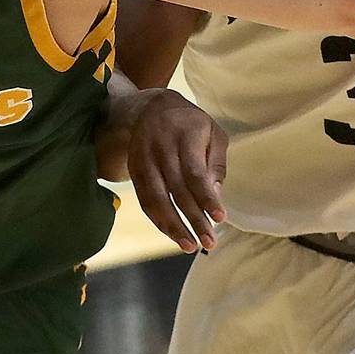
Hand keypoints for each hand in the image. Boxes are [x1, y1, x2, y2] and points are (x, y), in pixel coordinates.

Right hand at [122, 87, 227, 253]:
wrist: (150, 107)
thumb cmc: (190, 124)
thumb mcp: (212, 132)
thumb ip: (216, 162)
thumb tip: (215, 195)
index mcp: (184, 136)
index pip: (195, 173)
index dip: (206, 198)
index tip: (220, 218)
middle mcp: (161, 148)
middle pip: (177, 190)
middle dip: (193, 219)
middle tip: (208, 242)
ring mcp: (144, 160)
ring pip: (156, 198)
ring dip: (173, 226)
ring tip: (189, 246)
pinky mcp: (134, 170)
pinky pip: (145, 200)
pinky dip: (158, 220)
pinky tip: (172, 234)